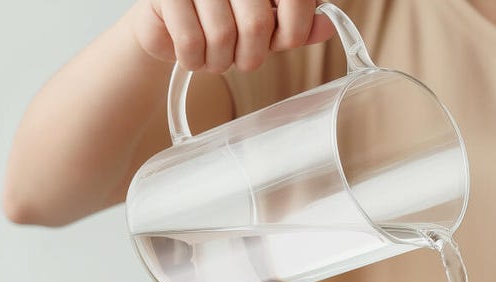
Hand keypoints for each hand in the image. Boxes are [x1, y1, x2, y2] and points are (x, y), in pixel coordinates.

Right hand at [131, 0, 334, 73]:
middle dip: (251, 55)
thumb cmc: (222, 21)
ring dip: (220, 62)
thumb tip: (327, 26)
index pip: (294, 0)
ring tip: (215, 57)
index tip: (284, 41)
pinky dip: (195, 62)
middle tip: (242, 60)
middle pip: (256, 24)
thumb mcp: (265, 25)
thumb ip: (294, 26)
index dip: (294, 31)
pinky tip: (194, 57)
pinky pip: (191, 42)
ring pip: (222, 36)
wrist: (167, 22)